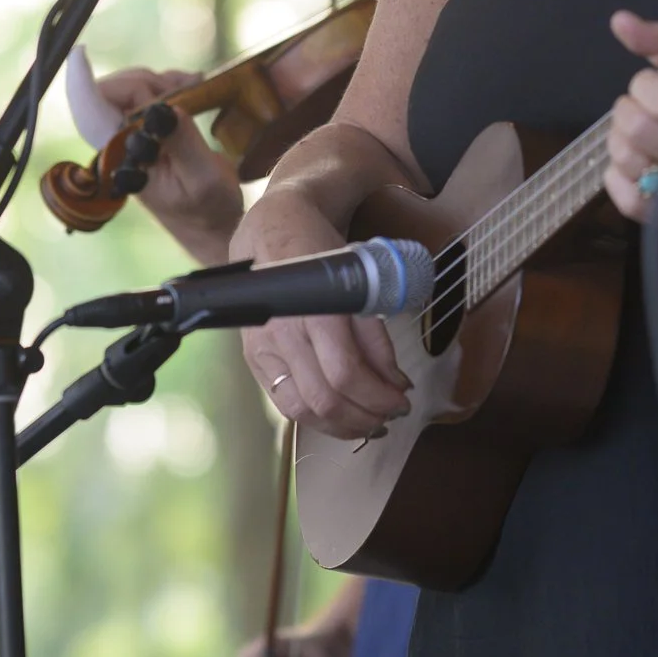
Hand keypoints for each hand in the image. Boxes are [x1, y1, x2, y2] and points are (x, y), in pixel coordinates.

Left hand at [92, 67, 246, 263]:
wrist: (211, 223)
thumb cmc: (208, 208)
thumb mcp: (204, 177)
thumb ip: (182, 143)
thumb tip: (164, 109)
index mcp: (124, 161)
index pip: (91, 117)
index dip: (81, 84)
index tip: (79, 54)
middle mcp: (119, 146)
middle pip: (110, 92)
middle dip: (145, 82)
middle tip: (182, 90)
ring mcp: (128, 137)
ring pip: (127, 87)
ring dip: (160, 81)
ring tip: (192, 89)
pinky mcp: (142, 130)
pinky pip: (143, 92)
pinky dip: (166, 83)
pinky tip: (190, 86)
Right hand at [232, 193, 411, 441]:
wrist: (271, 230)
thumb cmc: (319, 250)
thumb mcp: (359, 281)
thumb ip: (375, 335)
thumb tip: (396, 383)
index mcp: (312, 308)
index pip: (345, 372)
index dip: (378, 396)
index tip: (403, 400)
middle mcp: (281, 332)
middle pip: (324, 398)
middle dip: (365, 417)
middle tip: (391, 417)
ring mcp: (261, 348)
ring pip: (301, 409)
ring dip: (341, 426)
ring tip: (370, 424)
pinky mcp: (254, 358)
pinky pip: (284, 402)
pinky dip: (316, 417)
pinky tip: (340, 416)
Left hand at [601, 11, 657, 260]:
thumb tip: (619, 20)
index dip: (645, 83)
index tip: (654, 82)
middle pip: (637, 130)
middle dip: (630, 107)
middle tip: (644, 105)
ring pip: (626, 162)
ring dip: (623, 138)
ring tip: (642, 130)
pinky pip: (627, 200)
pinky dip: (619, 175)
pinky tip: (637, 161)